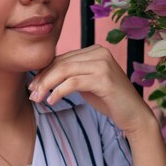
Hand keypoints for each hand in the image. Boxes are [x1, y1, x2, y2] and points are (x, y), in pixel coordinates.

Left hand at [28, 45, 155, 135]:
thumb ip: (72, 74)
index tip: (32, 86)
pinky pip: (73, 82)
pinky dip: (59, 91)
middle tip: (31, 94)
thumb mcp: (87, 83)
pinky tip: (51, 101)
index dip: (44, 71)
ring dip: (47, 85)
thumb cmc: (109, 100)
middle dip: (42, 78)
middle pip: (62, 63)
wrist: (134, 114)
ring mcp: (103, 64)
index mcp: (95, 50)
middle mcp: (100, 52)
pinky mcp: (104, 79)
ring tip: (38, 98)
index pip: (63, 58)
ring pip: (65, 70)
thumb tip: (44, 74)